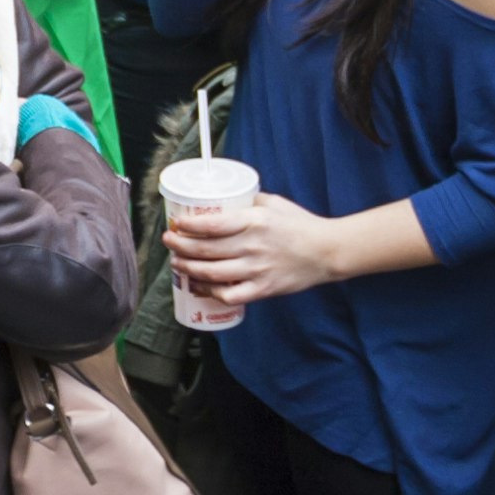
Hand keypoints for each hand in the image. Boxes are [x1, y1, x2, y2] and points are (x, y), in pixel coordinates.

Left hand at [162, 188, 350, 305]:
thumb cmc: (300, 223)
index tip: (175, 224)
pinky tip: (200, 286)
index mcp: (254, 222)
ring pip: (212, 273)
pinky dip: (210, 292)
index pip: (212, 225)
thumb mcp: (273, 203)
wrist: (325, 251)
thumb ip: (248, 201)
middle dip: (180, 247)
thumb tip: (224, 200)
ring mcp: (257, 270)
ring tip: (177, 263)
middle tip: (168, 242)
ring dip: (189, 269)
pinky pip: (229, 295)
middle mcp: (252, 246)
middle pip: (206, 250)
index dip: (189, 226)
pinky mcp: (262, 289)